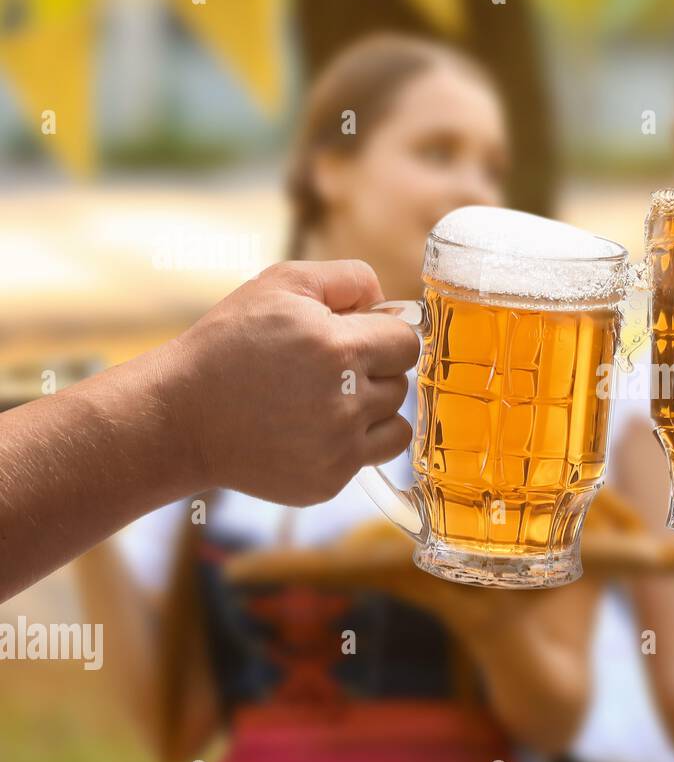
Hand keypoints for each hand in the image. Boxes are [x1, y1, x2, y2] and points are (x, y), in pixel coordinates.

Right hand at [163, 260, 419, 504]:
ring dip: (369, 410)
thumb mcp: (281, 284)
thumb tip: (389, 301)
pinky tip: (312, 430)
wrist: (179, 416)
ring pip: (395, 423)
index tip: (353, 339)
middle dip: (372, 372)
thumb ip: (348, 279)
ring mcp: (338, 448)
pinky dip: (352, 444)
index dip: (381, 336)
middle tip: (325, 371)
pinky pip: (372, 457)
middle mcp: (346, 402)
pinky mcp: (327, 482)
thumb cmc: (228, 344)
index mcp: (340, 348)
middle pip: (401, 383)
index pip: (407, 342)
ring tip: (319, 400)